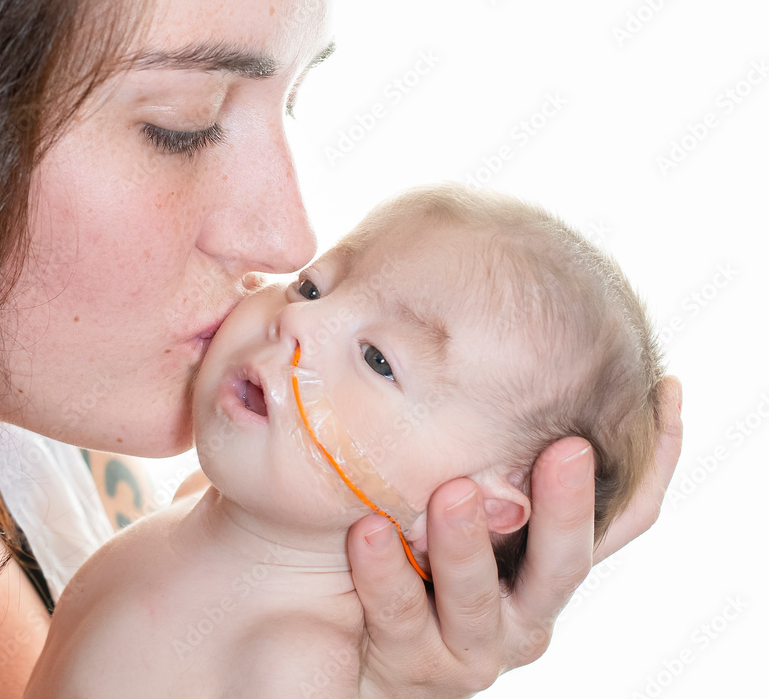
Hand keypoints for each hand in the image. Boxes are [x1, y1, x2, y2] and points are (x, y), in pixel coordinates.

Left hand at [347, 376, 682, 697]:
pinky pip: (401, 613)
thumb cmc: (416, 558)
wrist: (354, 645)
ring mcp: (476, 642)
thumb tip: (514, 355)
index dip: (657, 463)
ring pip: (478, 595)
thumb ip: (487, 458)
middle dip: (566, 505)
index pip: (620, 521)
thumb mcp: (461, 506)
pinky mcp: (418, 663)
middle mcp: (528, 609)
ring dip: (465, 543)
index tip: (665, 393)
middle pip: (566, 564)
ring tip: (452, 492)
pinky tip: (370, 528)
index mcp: (547, 566)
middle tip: (567, 449)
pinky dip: (386, 571)